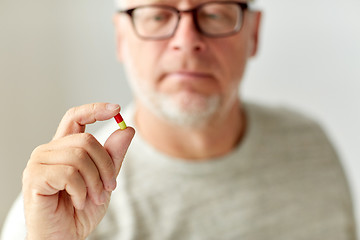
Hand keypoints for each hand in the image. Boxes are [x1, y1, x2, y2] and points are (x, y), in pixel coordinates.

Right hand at [22, 103, 134, 239]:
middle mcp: (49, 150)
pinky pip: (69, 173)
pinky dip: (82, 191)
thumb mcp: (105, 179)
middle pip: (86, 140)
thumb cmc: (81, 209)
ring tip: (94, 197)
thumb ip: (114, 155)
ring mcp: (39, 162)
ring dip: (95, 182)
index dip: (95, 109)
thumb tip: (127, 129)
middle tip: (110, 188)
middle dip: (106, 166)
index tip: (117, 109)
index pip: (76, 117)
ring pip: (79, 156)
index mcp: (64, 147)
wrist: (65, 237)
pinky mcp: (35, 177)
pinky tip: (78, 202)